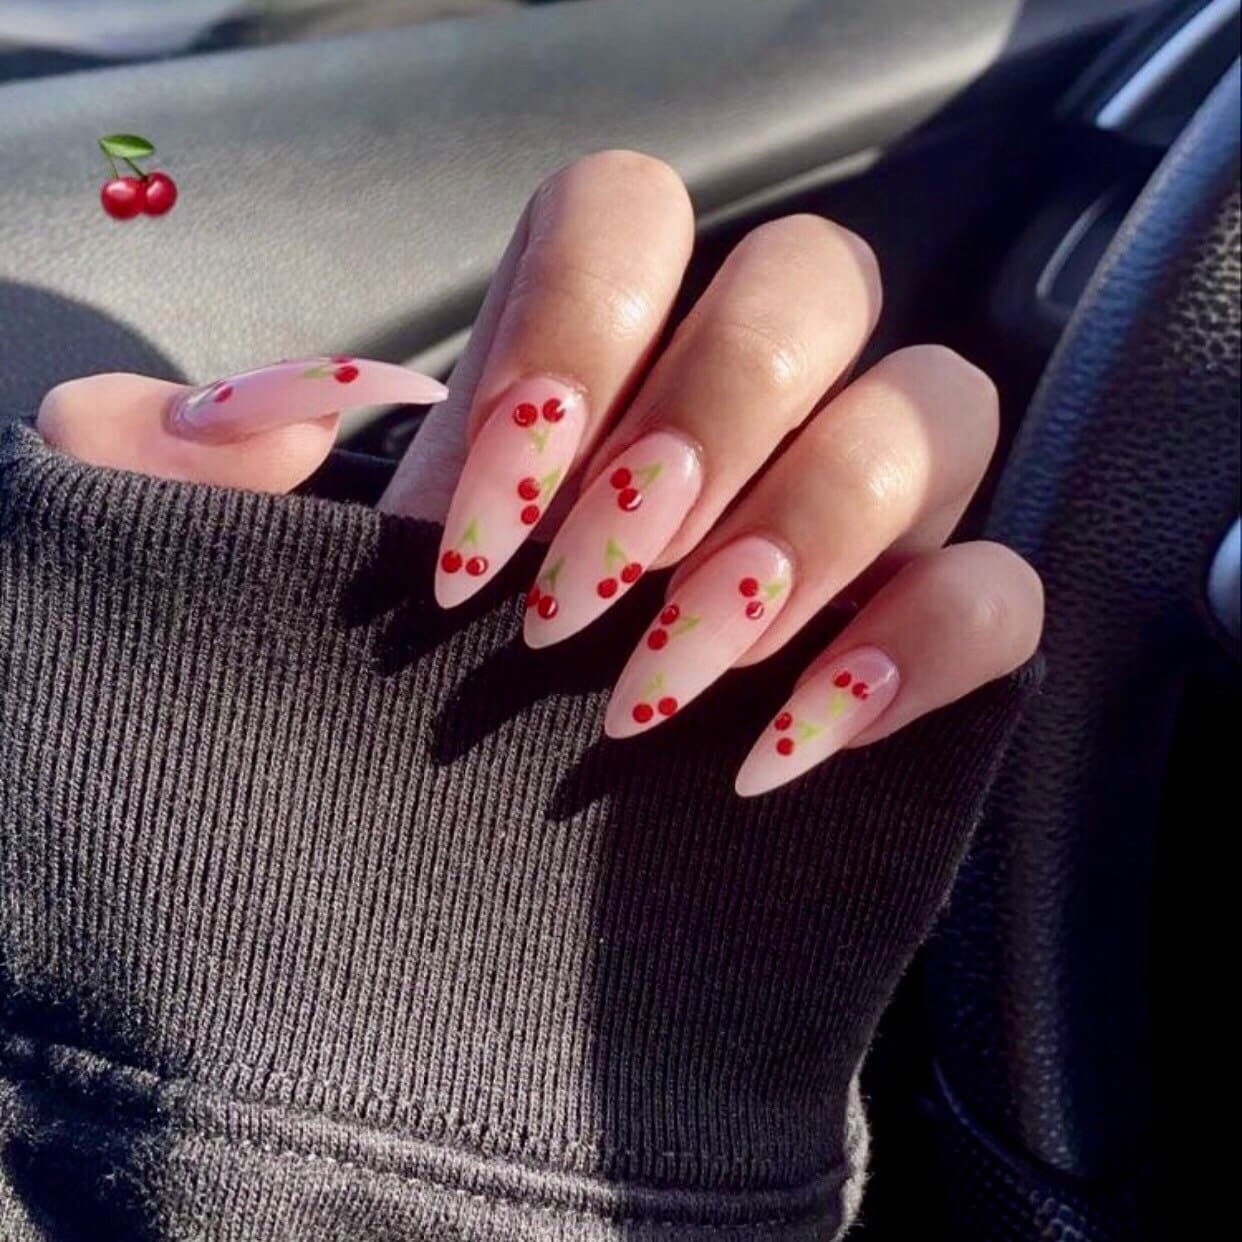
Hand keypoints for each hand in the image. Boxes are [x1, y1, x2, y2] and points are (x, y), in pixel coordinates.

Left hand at [37, 151, 1041, 795]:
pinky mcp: (918, 647)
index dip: (579, 329)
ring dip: (804, 540)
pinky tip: (783, 744)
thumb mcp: (241, 603)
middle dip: (708, 432)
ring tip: (670, 678)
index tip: (490, 520)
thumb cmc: (363, 727)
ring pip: (932, 413)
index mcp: (580, 372)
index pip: (634, 211)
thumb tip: (239, 421)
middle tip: (591, 600)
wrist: (461, 894)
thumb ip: (185, 483)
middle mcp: (730, 418)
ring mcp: (844, 528)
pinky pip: (998, 594)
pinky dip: (912, 654)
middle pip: (813, 285)